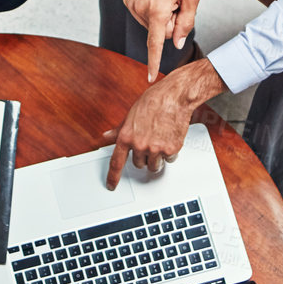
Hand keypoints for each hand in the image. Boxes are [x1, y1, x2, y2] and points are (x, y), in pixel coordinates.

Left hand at [102, 60, 226, 188]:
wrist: (175, 97)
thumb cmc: (154, 101)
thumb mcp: (131, 114)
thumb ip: (119, 129)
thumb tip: (107, 136)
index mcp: (126, 136)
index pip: (116, 163)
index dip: (113, 177)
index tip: (112, 186)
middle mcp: (140, 145)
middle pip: (139, 164)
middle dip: (144, 157)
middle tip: (150, 142)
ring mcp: (156, 149)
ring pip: (154, 165)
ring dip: (157, 157)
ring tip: (160, 139)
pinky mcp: (171, 150)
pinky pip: (169, 159)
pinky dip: (170, 152)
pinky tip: (170, 137)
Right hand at [123, 0, 199, 81]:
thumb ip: (186, 23)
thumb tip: (177, 43)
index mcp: (158, 9)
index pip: (155, 43)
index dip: (153, 62)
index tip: (150, 77)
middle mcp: (140, 8)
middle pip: (160, 32)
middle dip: (171, 23)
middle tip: (177, 2)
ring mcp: (131, 3)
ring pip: (151, 24)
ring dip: (161, 15)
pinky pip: (143, 14)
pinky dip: (152, 8)